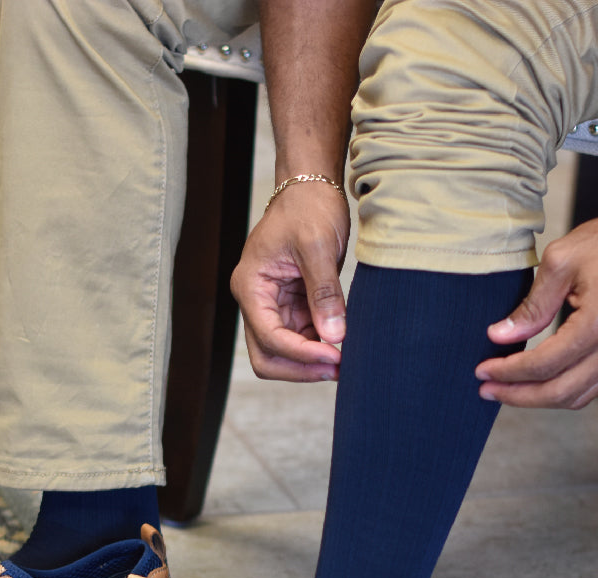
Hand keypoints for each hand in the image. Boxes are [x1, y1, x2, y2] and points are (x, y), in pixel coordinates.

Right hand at [230, 182, 349, 381]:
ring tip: (346, 361)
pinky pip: (301, 338)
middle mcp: (256, 301)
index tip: (335, 356)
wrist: (311, 188)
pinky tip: (343, 346)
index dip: (301, 353)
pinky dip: (319, 347)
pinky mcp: (292, 306)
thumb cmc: (308, 208)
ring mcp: (273, 307)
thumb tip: (334, 337)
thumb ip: (324, 293)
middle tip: (337, 370)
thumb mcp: (318, 246)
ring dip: (311, 362)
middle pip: (267, 356)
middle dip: (299, 369)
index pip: (269, 337)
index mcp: (251, 286)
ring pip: (284, 353)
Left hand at [475, 207, 597, 408]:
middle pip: (558, 393)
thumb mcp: (561, 261)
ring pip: (578, 396)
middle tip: (487, 390)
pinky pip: (595, 384)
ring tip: (508, 389)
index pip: (542, 365)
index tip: (482, 370)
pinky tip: (541, 379)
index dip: (508, 372)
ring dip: (539, 399)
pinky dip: (564, 388)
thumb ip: (530, 306)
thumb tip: (500, 336)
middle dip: (517, 396)